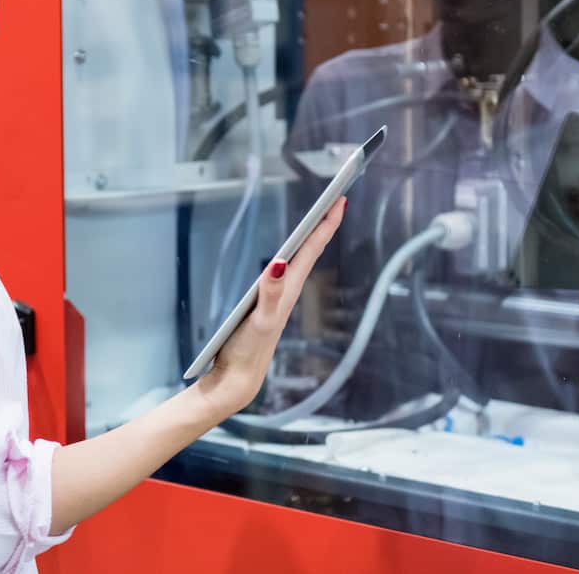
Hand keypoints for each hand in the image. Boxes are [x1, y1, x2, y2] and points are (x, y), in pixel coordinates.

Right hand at [193, 197, 346, 418]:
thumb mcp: (259, 321)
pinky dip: (293, 257)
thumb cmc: (247, 351)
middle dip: (323, 224)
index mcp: (289, 289)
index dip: (326, 223)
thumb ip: (270, 293)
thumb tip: (279, 262)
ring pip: (300, 261)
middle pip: (310, 251)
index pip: (312, 249)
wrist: (237, 379)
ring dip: (311, 240)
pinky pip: (286, 273)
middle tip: (337, 200)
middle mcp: (288, 291)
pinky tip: (287, 257)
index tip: (341, 199)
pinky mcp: (268, 305)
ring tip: (319, 221)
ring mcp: (279, 298)